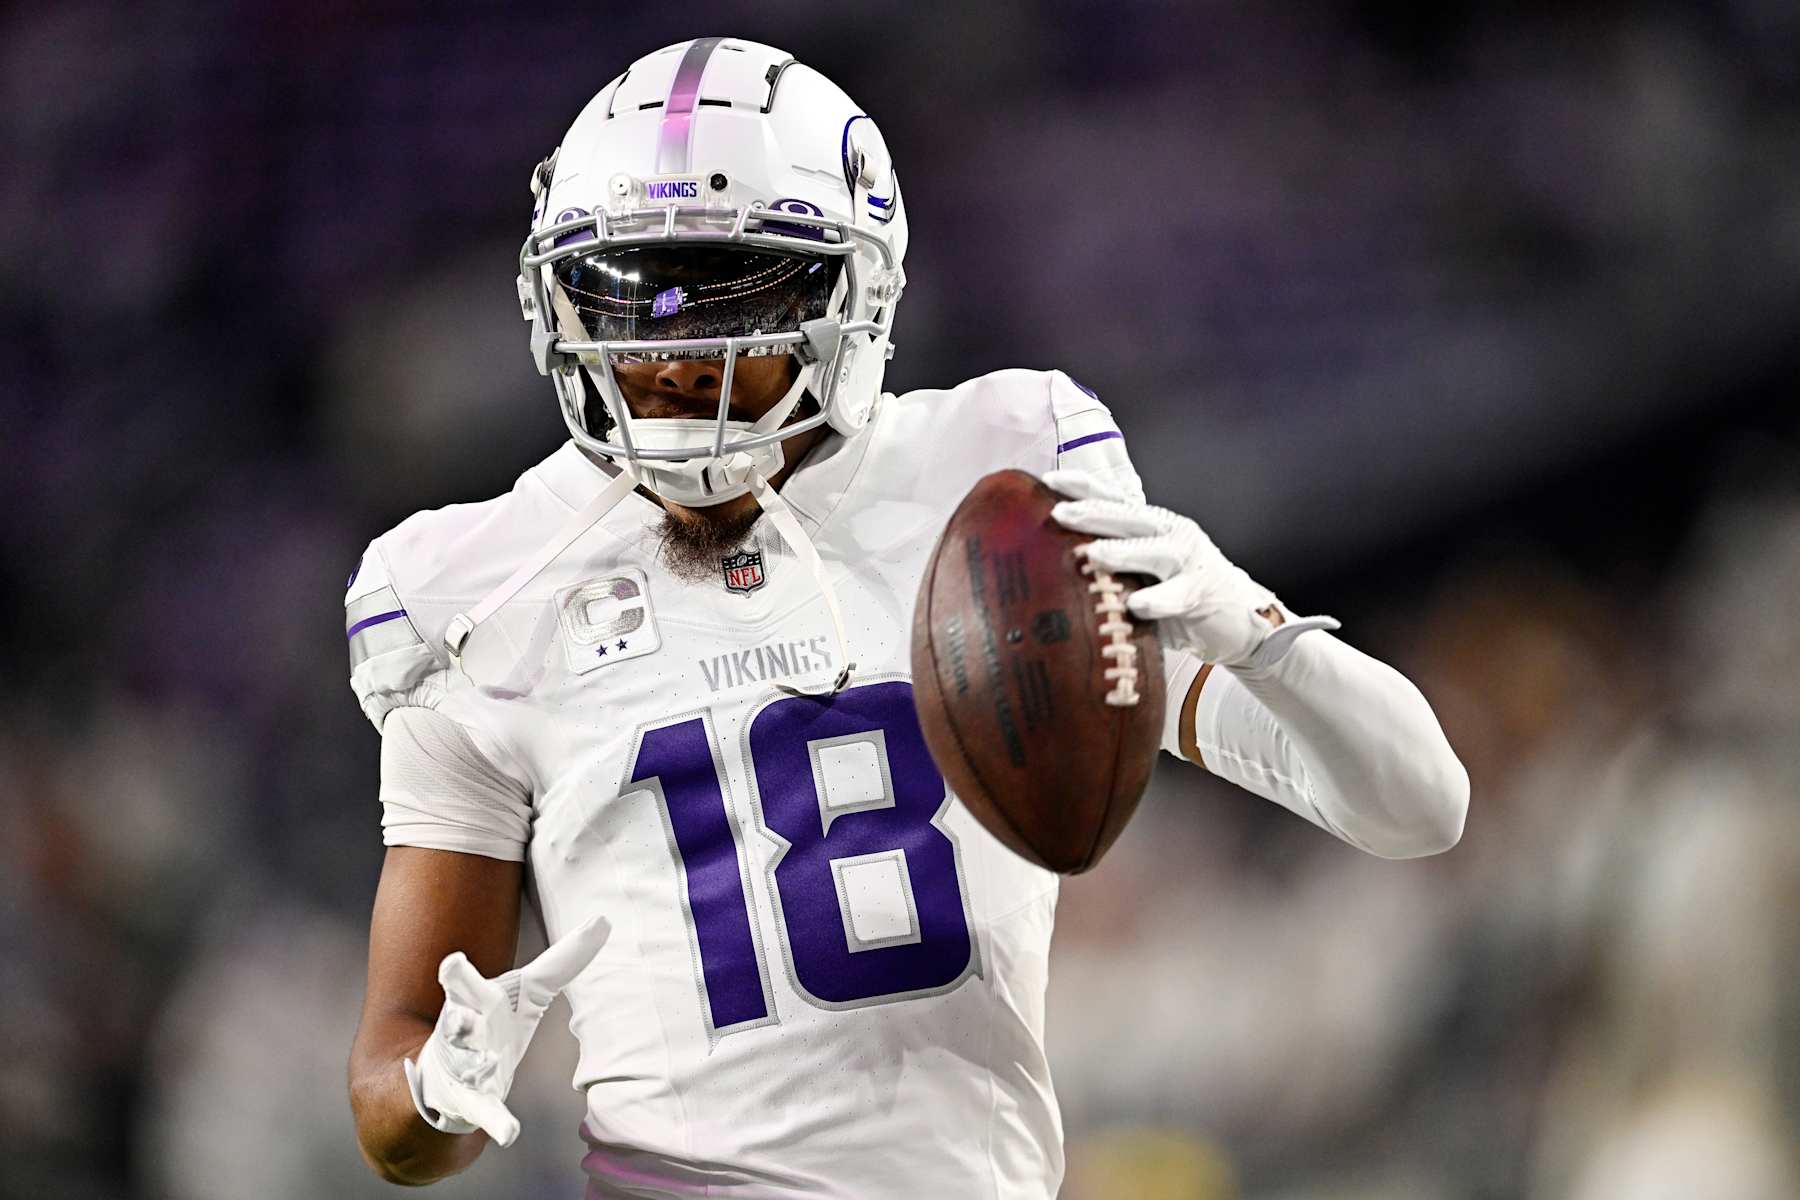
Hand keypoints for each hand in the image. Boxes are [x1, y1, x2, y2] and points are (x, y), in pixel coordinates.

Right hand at [404, 915, 609, 1145]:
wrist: (445, 1079)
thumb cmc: (491, 1022)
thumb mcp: (526, 991)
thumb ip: (562, 960)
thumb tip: (604, 920)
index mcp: (473, 1002)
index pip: (463, 984)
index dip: (457, 974)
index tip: (453, 962)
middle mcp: (460, 1032)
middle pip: (456, 1020)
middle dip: (456, 1014)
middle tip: (451, 1001)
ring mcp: (463, 1069)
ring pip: (467, 1064)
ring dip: (476, 1062)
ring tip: (487, 1061)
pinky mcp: (470, 1103)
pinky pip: (484, 1113)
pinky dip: (497, 1123)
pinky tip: (510, 1133)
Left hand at [1044, 469, 1338, 669]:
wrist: (1237, 618)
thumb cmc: (1178, 594)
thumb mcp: (1140, 573)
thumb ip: (1108, 565)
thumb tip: (1051, 564)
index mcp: (1148, 525)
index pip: (1112, 498)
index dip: (1082, 487)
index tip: (1048, 480)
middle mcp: (1168, 533)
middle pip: (1127, 516)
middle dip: (1092, 513)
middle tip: (1059, 513)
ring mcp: (1187, 559)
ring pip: (1153, 550)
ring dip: (1122, 552)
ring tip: (1093, 555)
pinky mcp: (1200, 591)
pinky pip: (1177, 595)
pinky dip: (1158, 600)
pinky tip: (1138, 605)